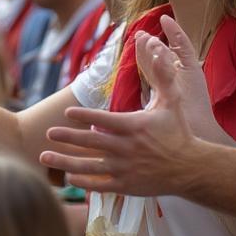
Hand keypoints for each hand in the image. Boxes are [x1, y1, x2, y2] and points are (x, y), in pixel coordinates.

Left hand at [40, 15, 216, 193]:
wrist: (191, 168)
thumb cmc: (179, 132)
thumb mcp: (172, 102)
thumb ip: (163, 77)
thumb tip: (158, 50)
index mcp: (134, 126)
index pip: (102, 119)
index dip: (83, 115)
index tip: (67, 113)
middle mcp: (125, 148)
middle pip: (89, 141)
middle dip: (66, 137)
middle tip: (48, 132)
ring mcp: (124, 168)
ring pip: (88, 165)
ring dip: (64, 161)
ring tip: (44, 156)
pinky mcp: (125, 185)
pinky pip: (98, 184)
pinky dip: (81, 181)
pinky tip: (68, 176)